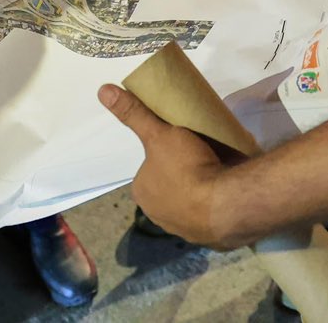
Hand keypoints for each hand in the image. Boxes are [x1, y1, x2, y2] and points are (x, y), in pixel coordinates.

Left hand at [96, 83, 236, 246]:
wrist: (226, 204)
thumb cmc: (186, 168)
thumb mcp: (158, 133)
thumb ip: (134, 113)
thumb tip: (102, 90)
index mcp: (142, 193)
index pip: (149, 170)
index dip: (164, 155)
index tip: (182, 144)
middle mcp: (157, 216)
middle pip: (169, 187)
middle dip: (183, 174)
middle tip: (202, 154)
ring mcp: (185, 230)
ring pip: (190, 203)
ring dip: (201, 191)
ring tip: (217, 169)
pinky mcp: (210, 238)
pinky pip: (211, 216)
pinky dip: (216, 205)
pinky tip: (225, 190)